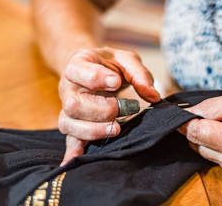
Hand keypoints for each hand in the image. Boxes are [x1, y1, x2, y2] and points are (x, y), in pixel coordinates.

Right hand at [58, 46, 159, 165]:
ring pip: (69, 123)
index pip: (77, 70)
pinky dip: (73, 151)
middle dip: (100, 110)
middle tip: (120, 108)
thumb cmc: (111, 64)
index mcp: (79, 63)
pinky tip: (76, 161)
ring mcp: (68, 106)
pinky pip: (69, 138)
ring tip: (116, 129)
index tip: (116, 82)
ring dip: (93, 130)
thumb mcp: (126, 60)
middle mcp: (68, 86)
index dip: (96, 78)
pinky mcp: (74, 123)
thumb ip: (139, 74)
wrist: (95, 67)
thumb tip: (153, 96)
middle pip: (73, 104)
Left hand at [178, 88, 221, 176]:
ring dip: (206, 135)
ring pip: (203, 151)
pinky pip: (215, 156)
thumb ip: (211, 107)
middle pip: (196, 143)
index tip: (178, 110)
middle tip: (209, 110)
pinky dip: (215, 142)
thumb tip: (187, 113)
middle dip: (196, 126)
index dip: (183, 120)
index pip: (194, 133)